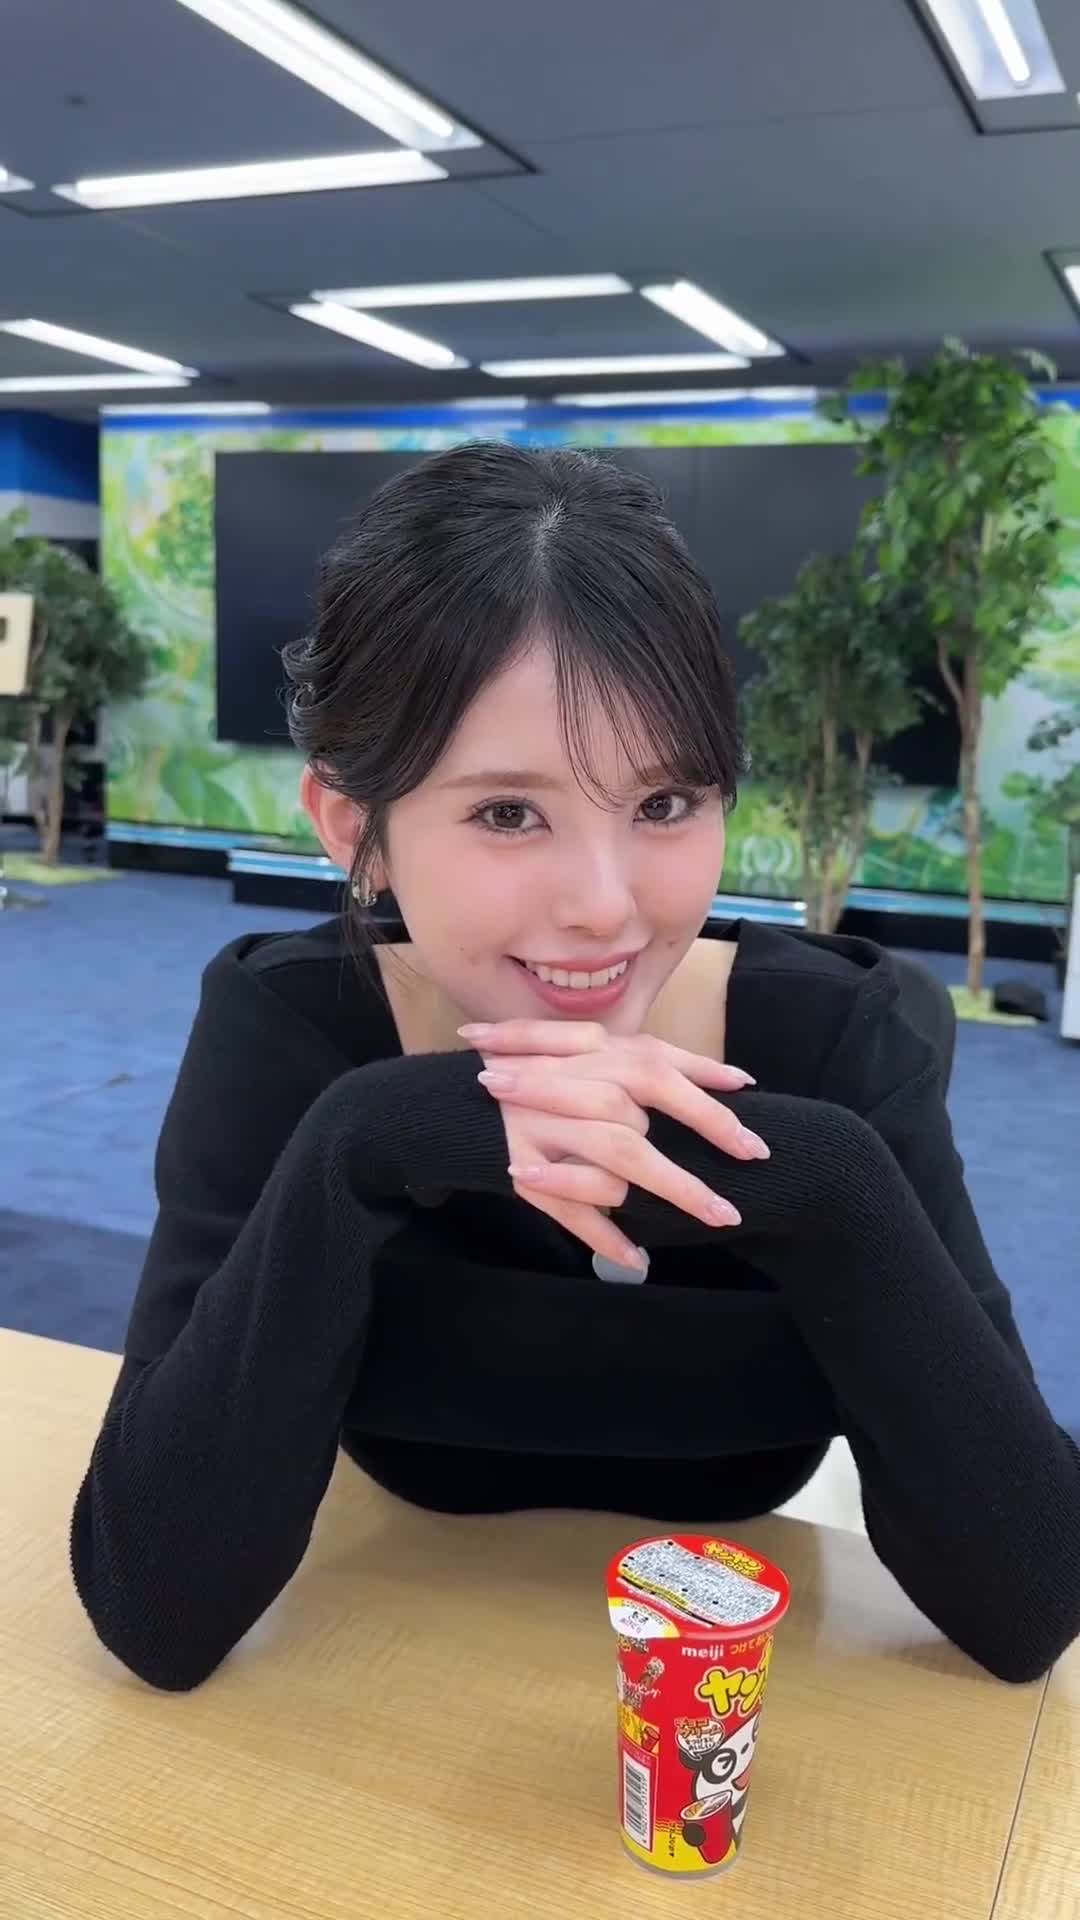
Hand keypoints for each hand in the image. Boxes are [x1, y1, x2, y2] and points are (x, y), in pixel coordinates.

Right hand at [459, 1018, 768, 1271]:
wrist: (466, 1097)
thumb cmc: (555, 1073)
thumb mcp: (611, 1052)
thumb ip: (676, 1063)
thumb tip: (742, 1081)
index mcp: (597, 1056)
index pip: (661, 1078)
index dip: (709, 1114)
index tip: (754, 1149)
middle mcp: (567, 1090)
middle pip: (633, 1137)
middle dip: (684, 1178)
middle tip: (733, 1207)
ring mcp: (540, 1133)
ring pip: (607, 1174)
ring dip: (656, 1196)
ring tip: (709, 1216)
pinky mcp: (524, 1172)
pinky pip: (571, 1212)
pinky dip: (606, 1239)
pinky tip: (636, 1259)